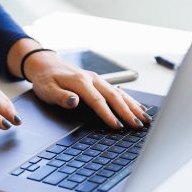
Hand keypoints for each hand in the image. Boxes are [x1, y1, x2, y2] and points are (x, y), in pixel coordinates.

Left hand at [7, 39, 150, 128]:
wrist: (46, 65)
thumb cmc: (46, 79)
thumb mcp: (47, 90)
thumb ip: (61, 97)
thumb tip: (74, 101)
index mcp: (80, 81)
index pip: (97, 100)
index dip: (108, 114)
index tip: (117, 126)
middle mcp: (92, 79)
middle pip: (114, 96)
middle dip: (127, 112)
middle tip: (138, 125)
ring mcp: (97, 79)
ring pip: (119, 93)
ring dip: (133, 106)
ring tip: (145, 119)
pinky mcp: (99, 82)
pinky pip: (118, 91)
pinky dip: (129, 100)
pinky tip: (138, 108)